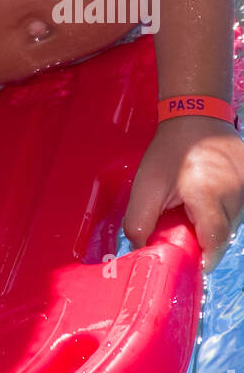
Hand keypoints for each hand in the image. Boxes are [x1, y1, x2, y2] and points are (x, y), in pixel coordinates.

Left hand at [123, 116, 243, 272]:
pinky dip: (222, 210)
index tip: (184, 257)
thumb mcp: (146, 186)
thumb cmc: (170, 151)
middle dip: (202, 240)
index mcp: (209, 196)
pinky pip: (237, 208)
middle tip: (182, 226)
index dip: (198, 257)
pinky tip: (205, 195)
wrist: (196, 115)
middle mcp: (235, 195)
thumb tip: (141, 251)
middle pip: (223, 237)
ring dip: (212, 223)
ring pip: (231, 224)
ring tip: (192, 204)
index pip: (213, 245)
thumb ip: (139, 222)